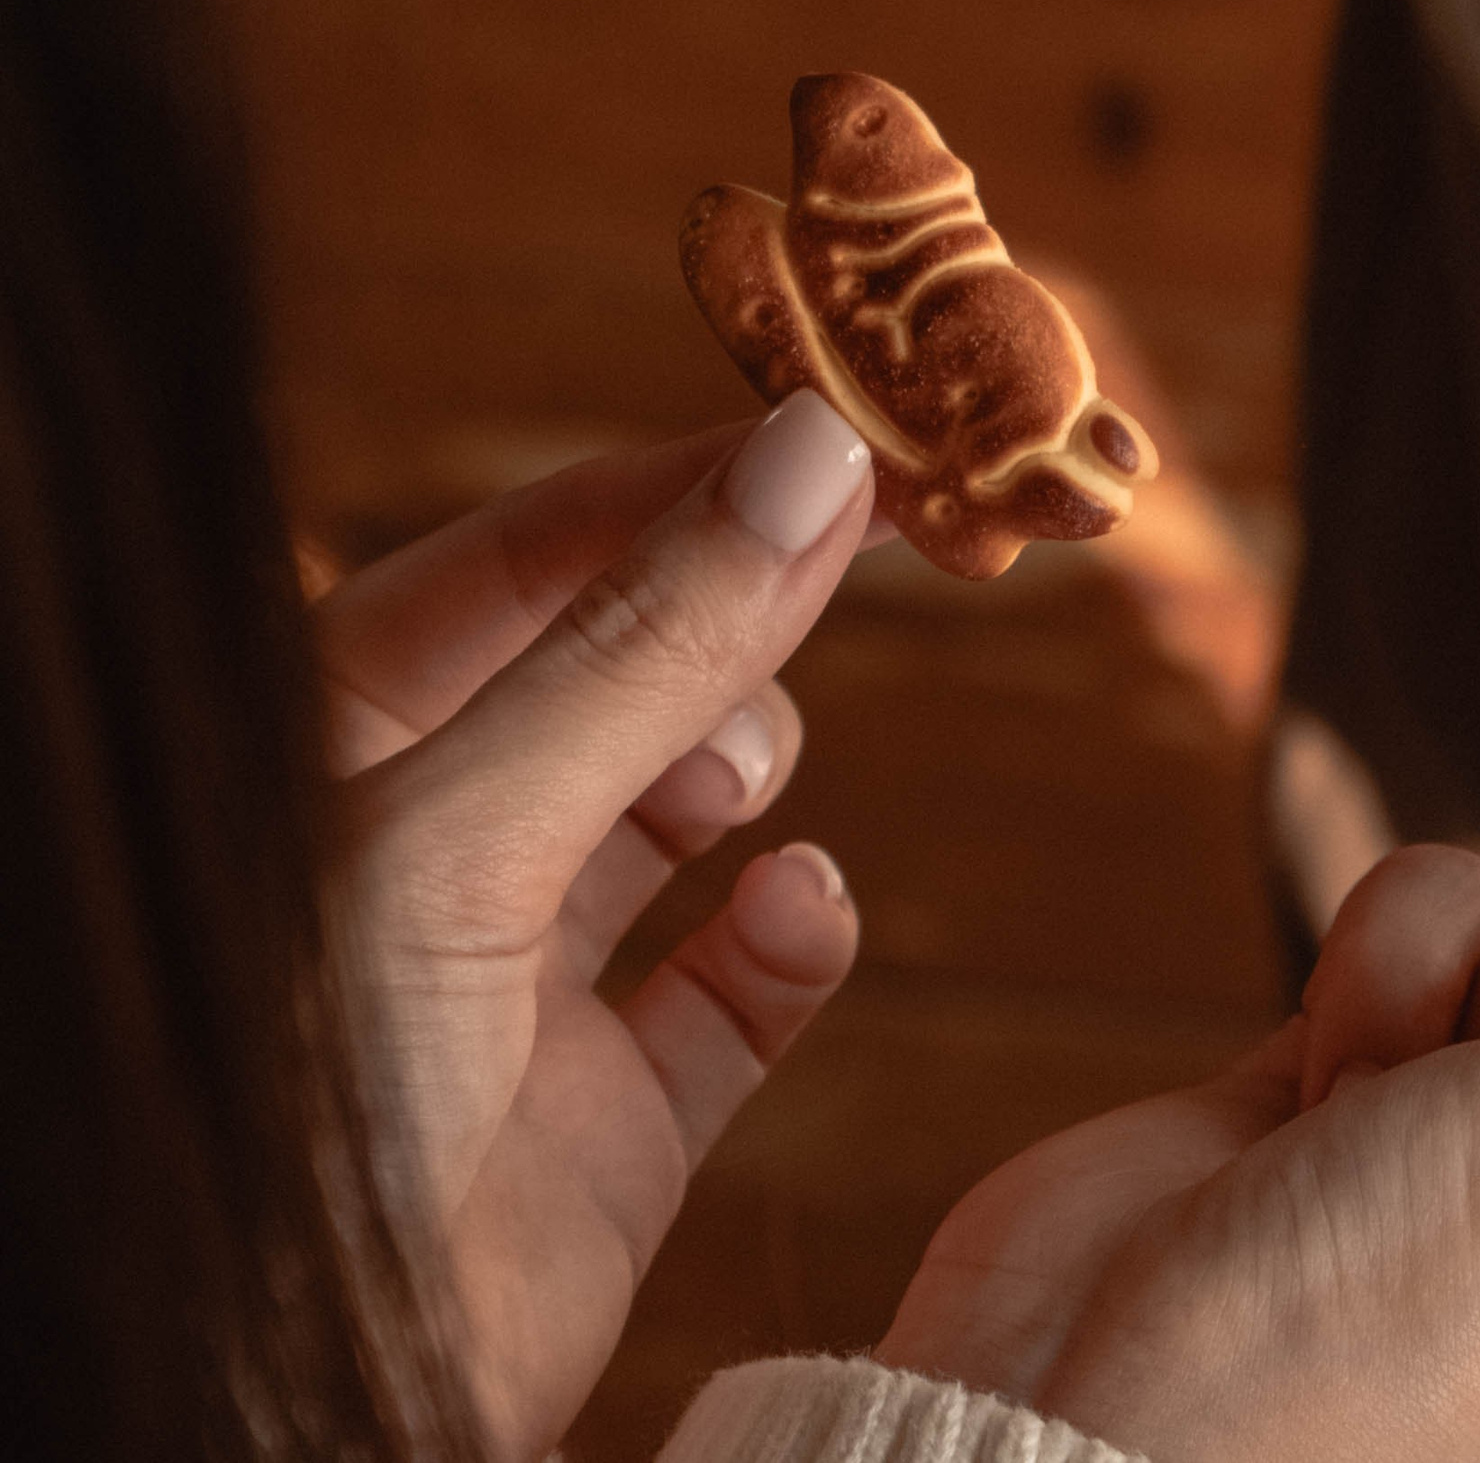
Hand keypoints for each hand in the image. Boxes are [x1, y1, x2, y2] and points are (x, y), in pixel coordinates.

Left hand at [314, 392, 881, 1459]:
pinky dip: (794, 934)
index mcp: (340, 747)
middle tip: (871, 560)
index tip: (842, 437)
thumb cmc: (291, 1107)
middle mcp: (434, 845)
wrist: (285, 1414)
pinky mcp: (615, 1115)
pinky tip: (794, 911)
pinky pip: (743, 986)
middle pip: (630, 665)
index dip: (688, 483)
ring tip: (736, 789)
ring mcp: (527, 980)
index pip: (536, 552)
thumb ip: (646, 652)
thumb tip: (810, 464)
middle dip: (741, 619)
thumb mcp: (458, 832)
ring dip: (746, 764)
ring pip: (690, 808)